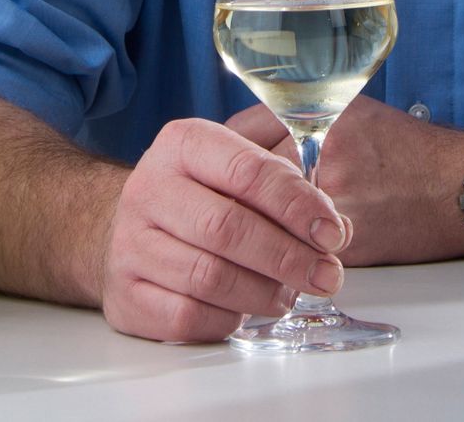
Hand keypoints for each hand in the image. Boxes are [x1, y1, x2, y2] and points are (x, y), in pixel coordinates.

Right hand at [98, 117, 350, 342]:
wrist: (133, 228)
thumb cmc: (202, 194)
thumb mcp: (240, 164)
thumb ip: (290, 183)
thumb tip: (338, 227)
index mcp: (184, 144)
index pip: (247, 171)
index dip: (296, 204)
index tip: (332, 232)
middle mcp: (150, 188)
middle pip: (227, 227)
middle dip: (288, 256)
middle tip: (327, 275)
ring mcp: (131, 242)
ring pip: (208, 276)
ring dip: (263, 292)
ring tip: (289, 294)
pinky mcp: (125, 293)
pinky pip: (186, 316)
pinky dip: (226, 319)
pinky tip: (244, 310)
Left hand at [225, 98, 463, 265]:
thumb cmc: (413, 150)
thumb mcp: (357, 112)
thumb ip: (305, 117)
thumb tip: (250, 139)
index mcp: (324, 115)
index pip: (241, 132)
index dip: (223, 153)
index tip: (214, 167)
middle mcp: (327, 152)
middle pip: (247, 178)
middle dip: (231, 195)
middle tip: (220, 205)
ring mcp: (336, 196)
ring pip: (265, 216)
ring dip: (254, 226)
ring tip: (248, 231)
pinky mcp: (346, 239)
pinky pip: (293, 246)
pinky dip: (283, 249)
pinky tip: (284, 249)